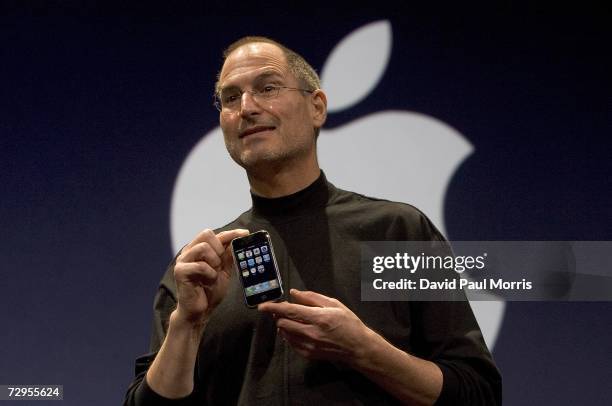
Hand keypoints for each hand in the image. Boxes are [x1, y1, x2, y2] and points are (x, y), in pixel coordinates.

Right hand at [173, 228, 248, 326]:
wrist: (200, 311)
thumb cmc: (209, 290)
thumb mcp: (224, 270)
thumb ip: (228, 255)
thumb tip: (238, 239)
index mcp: (198, 249)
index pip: (215, 234)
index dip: (231, 233)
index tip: (245, 234)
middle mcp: (189, 252)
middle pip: (206, 234)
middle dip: (219, 248)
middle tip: (221, 263)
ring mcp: (183, 260)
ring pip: (202, 247)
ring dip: (214, 261)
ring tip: (214, 273)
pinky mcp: (180, 271)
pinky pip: (200, 265)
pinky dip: (209, 273)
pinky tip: (209, 280)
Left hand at [258, 289, 372, 364]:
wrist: (358, 348)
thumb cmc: (349, 323)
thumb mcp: (334, 304)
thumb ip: (312, 297)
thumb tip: (294, 293)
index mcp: (318, 318)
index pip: (289, 311)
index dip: (273, 307)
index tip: (262, 305)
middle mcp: (311, 333)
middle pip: (282, 323)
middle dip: (278, 315)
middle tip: (283, 310)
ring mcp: (309, 345)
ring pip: (284, 333)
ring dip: (283, 325)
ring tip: (292, 319)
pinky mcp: (308, 354)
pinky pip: (290, 343)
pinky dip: (289, 335)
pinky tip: (297, 330)